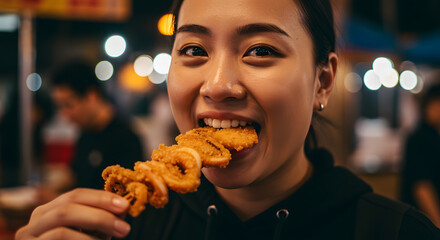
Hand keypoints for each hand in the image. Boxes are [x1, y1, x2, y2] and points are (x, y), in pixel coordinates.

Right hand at [15, 188, 130, 239]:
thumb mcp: (90, 236)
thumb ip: (102, 221)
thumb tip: (124, 207)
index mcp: (50, 211)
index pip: (76, 195)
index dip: (102, 198)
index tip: (126, 205)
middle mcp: (36, 221)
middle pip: (69, 206)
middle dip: (101, 215)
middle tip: (125, 228)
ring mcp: (29, 237)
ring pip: (63, 222)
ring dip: (95, 226)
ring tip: (117, 237)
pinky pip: (59, 238)